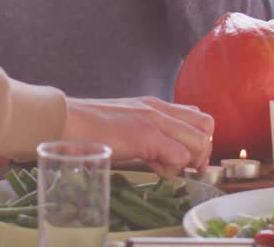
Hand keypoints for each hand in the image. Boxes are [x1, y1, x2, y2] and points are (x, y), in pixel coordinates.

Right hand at [61, 97, 212, 176]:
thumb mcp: (124, 124)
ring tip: (164, 167)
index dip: (198, 139)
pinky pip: (180, 156)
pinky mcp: (147, 135)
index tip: (186, 159)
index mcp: (154, 104)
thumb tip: (158, 157)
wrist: (67, 121)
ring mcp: (154, 120)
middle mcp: (159, 108)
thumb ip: (145, 135)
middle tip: (184, 167)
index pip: (197, 115)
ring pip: (200, 141)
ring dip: (188, 161)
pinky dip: (172, 168)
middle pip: (206, 126)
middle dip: (201, 151)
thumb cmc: (88, 127)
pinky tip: (152, 168)